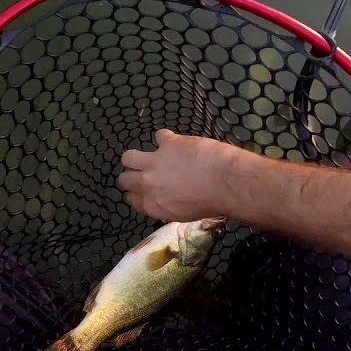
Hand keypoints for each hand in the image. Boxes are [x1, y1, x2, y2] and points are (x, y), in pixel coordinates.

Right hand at [118, 129, 240, 221]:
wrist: (225, 183)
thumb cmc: (212, 203)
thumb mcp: (184, 214)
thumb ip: (167, 205)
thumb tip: (166, 198)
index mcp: (152, 205)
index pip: (132, 199)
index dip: (138, 193)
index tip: (146, 190)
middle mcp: (148, 184)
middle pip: (125, 178)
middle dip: (133, 175)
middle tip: (148, 173)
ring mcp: (155, 162)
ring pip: (128, 156)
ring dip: (138, 156)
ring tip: (153, 157)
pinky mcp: (168, 143)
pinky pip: (159, 135)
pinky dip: (166, 138)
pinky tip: (177, 142)